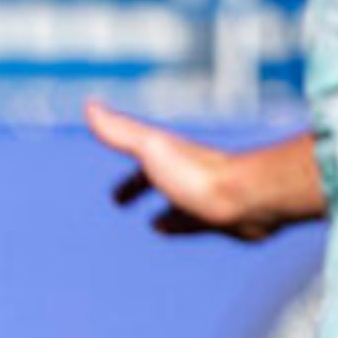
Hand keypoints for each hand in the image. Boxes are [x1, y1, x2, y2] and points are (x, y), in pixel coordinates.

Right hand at [87, 100, 275, 237]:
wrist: (248, 196)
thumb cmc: (198, 174)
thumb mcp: (151, 148)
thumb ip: (120, 131)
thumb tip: (89, 106)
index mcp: (168, 158)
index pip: (138, 161)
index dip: (121, 173)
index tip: (108, 186)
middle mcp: (186, 174)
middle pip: (157, 179)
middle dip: (139, 186)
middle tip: (120, 200)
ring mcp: (203, 197)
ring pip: (179, 204)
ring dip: (166, 211)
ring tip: (157, 224)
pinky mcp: (219, 219)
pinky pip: (195, 223)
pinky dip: (182, 227)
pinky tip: (175, 231)